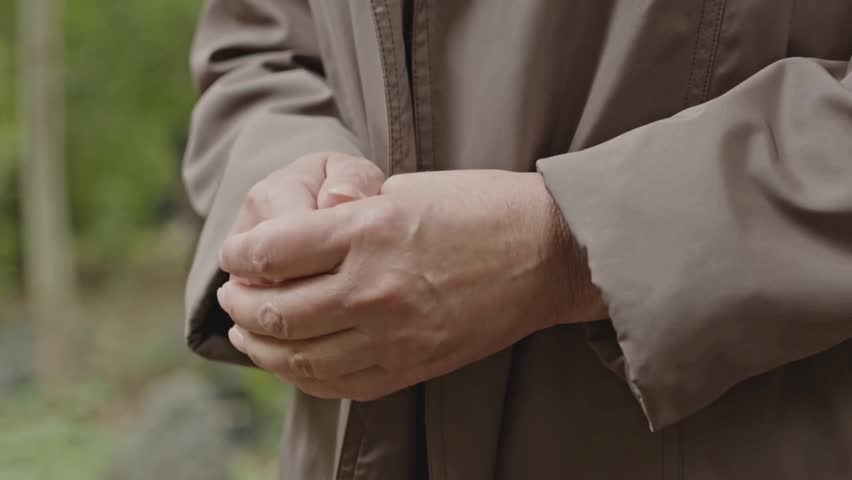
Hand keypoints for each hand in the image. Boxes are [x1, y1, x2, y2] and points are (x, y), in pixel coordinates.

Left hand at [218, 170, 606, 400]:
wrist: (550, 253)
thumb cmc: (483, 208)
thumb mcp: (407, 191)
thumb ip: (346, 220)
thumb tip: (295, 246)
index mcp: (371, 230)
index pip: (272, 252)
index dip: (239, 254)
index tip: (236, 255)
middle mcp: (376, 287)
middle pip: (277, 311)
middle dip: (240, 304)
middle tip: (233, 295)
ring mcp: (396, 335)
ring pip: (302, 358)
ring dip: (263, 347)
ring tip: (250, 332)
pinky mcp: (414, 365)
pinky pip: (341, 384)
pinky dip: (305, 376)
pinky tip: (293, 363)